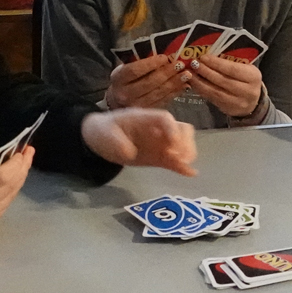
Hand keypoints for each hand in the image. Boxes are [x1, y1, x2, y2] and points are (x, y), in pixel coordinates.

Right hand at [0, 149, 32, 233]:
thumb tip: (3, 165)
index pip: (3, 179)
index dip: (16, 164)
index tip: (24, 150)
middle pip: (11, 189)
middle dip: (22, 169)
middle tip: (28, 153)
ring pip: (10, 198)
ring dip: (19, 180)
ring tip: (24, 163)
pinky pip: (3, 206)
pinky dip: (10, 191)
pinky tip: (14, 179)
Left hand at [82, 108, 198, 176]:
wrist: (100, 140)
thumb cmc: (104, 131)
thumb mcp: (105, 134)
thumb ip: (117, 142)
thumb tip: (130, 153)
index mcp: (145, 119)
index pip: (166, 119)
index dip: (173, 130)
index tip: (173, 144)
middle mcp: (158, 129)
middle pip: (181, 129)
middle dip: (185, 142)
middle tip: (180, 157)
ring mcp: (161, 143)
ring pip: (184, 143)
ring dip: (187, 153)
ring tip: (183, 164)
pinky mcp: (160, 156)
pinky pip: (175, 160)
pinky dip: (183, 166)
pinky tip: (191, 174)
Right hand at [107, 54, 181, 110]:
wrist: (117, 99)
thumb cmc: (125, 78)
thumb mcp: (126, 66)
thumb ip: (140, 60)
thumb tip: (164, 55)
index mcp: (118, 78)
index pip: (135, 70)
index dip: (151, 64)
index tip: (165, 57)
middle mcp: (125, 93)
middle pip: (149, 83)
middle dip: (167, 73)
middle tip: (180, 65)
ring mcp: (136, 105)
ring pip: (158, 93)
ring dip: (174, 83)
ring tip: (186, 74)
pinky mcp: (146, 112)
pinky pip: (163, 101)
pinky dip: (175, 93)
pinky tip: (183, 85)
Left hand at [180, 54, 263, 119]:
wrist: (253, 101)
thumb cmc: (246, 79)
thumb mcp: (245, 68)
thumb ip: (231, 63)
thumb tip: (208, 57)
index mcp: (253, 76)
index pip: (232, 69)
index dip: (216, 63)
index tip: (203, 57)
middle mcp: (248, 91)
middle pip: (223, 80)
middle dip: (206, 71)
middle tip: (193, 64)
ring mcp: (238, 103)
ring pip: (216, 92)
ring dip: (200, 82)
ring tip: (190, 74)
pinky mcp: (229, 110)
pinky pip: (212, 99)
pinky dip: (202, 90)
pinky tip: (194, 84)